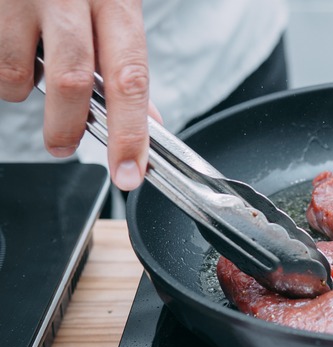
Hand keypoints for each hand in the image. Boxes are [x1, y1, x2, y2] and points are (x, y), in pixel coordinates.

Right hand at [0, 0, 150, 190]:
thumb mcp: (114, 4)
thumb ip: (126, 60)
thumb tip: (148, 119)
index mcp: (116, 0)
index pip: (131, 77)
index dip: (131, 133)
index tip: (130, 173)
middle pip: (72, 81)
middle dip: (68, 128)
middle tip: (63, 145)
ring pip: (18, 72)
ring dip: (21, 90)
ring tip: (28, 72)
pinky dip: (1, 69)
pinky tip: (9, 44)